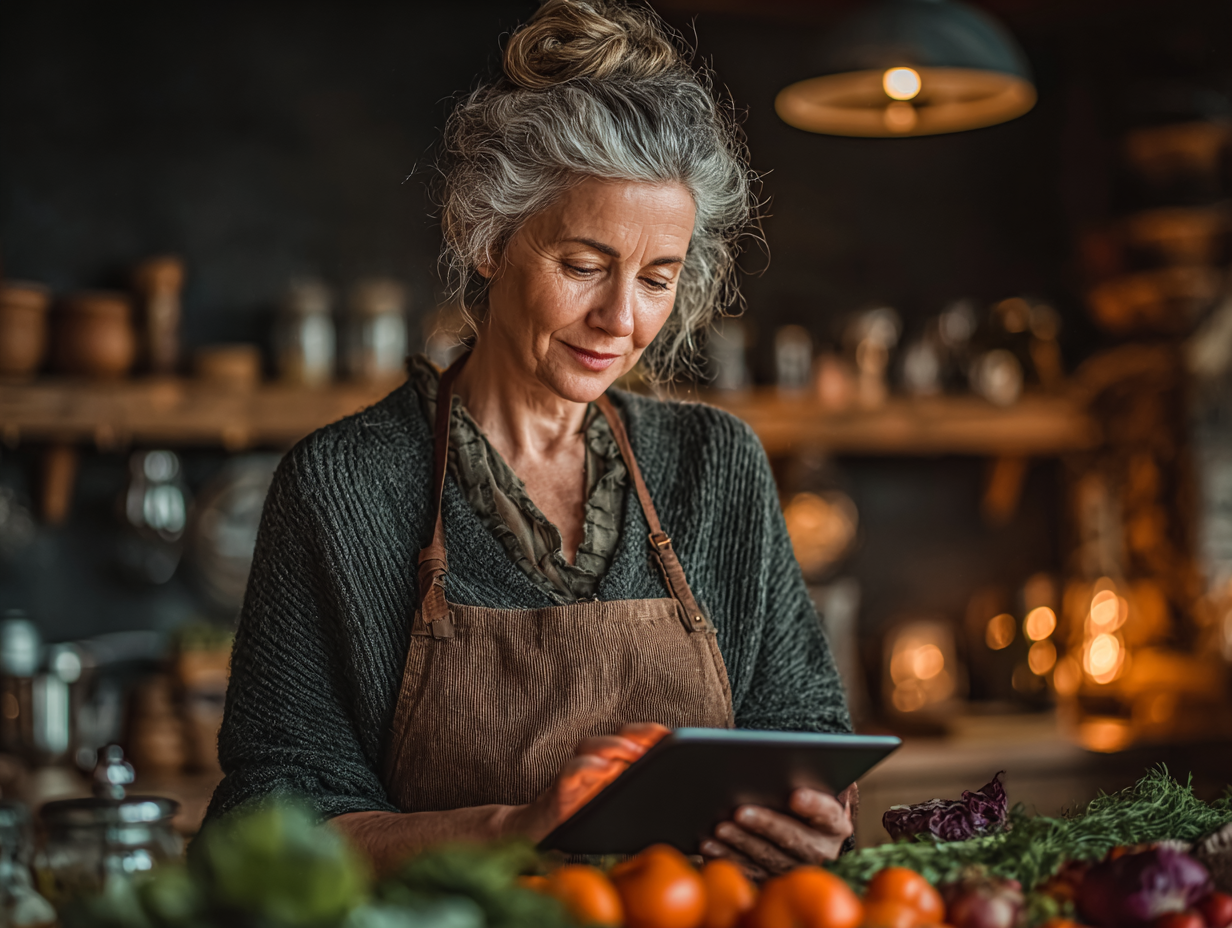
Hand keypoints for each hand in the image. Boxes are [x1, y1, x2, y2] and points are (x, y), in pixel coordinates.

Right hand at [502, 722, 669, 840]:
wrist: (541, 832)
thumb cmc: (582, 818)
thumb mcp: (616, 807)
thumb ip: (637, 795)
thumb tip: (672, 800)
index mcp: (611, 764)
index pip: (632, 738)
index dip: (650, 732)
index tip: (671, 734)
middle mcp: (593, 762)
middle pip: (615, 735)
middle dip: (638, 732)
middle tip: (658, 738)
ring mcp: (576, 772)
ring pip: (591, 746)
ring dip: (616, 746)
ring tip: (636, 754)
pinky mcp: (561, 788)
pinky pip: (572, 770)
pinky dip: (589, 767)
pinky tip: (607, 771)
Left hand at [700, 785, 856, 880]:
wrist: (803, 828)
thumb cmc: (799, 795)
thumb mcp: (807, 785)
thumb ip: (796, 778)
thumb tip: (772, 766)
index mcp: (834, 824)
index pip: (827, 813)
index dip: (813, 805)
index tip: (795, 795)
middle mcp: (822, 852)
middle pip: (794, 839)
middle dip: (766, 824)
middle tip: (740, 811)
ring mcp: (797, 870)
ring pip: (769, 858)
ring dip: (741, 842)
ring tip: (720, 827)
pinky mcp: (774, 881)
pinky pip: (749, 872)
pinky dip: (728, 857)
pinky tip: (709, 845)